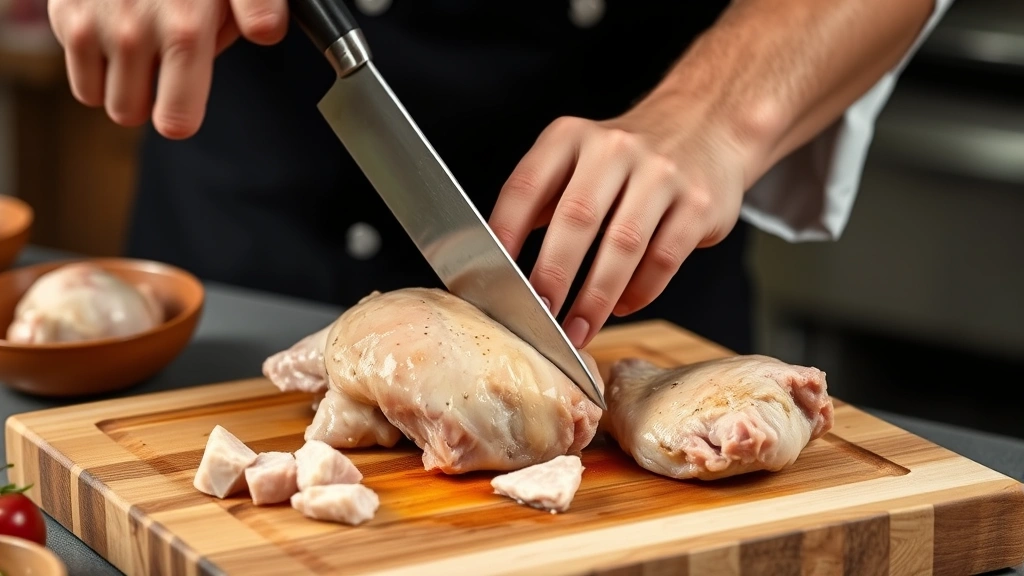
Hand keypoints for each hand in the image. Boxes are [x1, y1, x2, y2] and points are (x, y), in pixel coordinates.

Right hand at [47, 0, 289, 138]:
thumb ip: (258, 8)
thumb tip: (266, 32)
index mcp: (184, 30)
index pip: (175, 118)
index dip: (181, 116)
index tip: (183, 104)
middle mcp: (132, 32)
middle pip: (128, 112)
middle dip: (146, 96)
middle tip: (162, 57)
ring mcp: (92, 21)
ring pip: (96, 96)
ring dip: (116, 79)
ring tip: (139, 41)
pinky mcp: (64, 11)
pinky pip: (74, 64)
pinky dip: (91, 51)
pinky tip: (114, 22)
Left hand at [488, 104, 748, 348]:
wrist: (704, 125)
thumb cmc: (625, 161)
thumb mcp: (575, 160)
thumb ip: (539, 201)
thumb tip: (495, 264)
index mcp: (570, 138)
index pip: (526, 185)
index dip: (504, 231)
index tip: (490, 275)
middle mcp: (614, 149)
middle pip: (577, 217)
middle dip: (554, 275)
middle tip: (540, 315)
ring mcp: (661, 173)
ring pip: (623, 244)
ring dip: (596, 297)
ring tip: (578, 330)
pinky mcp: (698, 203)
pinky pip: (664, 257)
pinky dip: (640, 291)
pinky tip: (621, 307)